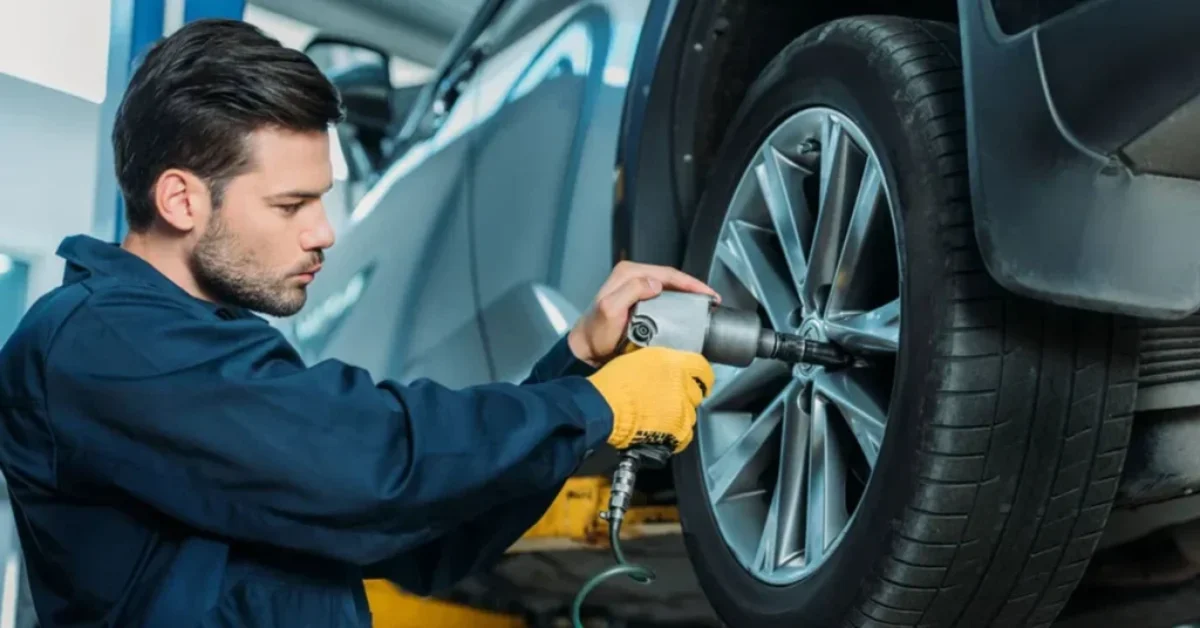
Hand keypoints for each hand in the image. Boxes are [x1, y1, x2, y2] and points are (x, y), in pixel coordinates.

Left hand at [567, 261, 719, 366]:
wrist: (586, 350)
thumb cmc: (597, 333)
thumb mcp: (610, 309)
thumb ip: (630, 291)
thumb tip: (656, 283)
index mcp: (628, 273)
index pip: (667, 273)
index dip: (690, 283)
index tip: (708, 294)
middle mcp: (632, 276)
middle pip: (671, 278)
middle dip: (693, 287)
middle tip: (712, 300)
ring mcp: (636, 288)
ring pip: (669, 287)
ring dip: (688, 294)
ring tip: (705, 305)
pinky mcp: (639, 301)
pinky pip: (664, 297)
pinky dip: (679, 301)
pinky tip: (689, 309)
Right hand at [586, 346, 714, 453]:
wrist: (605, 408)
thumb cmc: (615, 382)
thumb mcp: (640, 359)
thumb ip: (661, 364)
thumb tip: (667, 370)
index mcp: (675, 363)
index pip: (702, 367)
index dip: (701, 375)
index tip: (699, 380)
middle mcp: (684, 385)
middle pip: (696, 392)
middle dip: (686, 395)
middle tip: (669, 399)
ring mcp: (683, 410)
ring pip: (691, 413)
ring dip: (680, 414)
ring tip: (662, 417)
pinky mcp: (678, 431)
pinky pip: (685, 434)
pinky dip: (677, 434)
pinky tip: (664, 431)